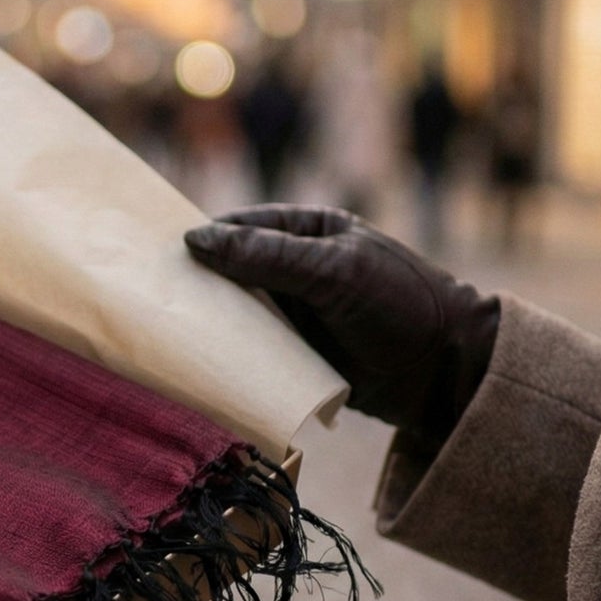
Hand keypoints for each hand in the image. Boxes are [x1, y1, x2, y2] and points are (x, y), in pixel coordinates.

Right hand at [185, 205, 498, 441]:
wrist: (445, 374)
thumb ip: (267, 256)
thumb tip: (195, 239)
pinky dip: (228, 351)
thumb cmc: (399, 307)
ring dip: (211, 319)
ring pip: (238, 308)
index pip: (242, 226)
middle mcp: (297, 266)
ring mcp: (296, 310)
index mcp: (310, 231)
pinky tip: (199, 357)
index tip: (160, 255)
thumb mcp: (333, 272)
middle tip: (155, 293)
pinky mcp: (295, 350)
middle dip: (200, 280)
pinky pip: (251, 345)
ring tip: (168, 327)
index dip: (204, 237)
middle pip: (232, 267)